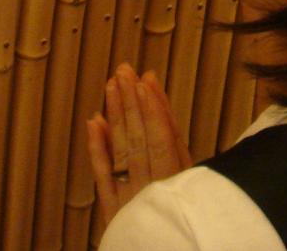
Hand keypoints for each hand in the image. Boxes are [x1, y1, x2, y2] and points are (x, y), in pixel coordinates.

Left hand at [86, 63, 192, 226]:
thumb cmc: (185, 216)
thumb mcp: (192, 180)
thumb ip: (178, 147)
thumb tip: (163, 108)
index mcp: (176, 184)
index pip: (163, 141)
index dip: (154, 110)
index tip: (145, 81)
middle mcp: (150, 191)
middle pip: (139, 141)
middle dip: (132, 103)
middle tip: (123, 70)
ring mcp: (129, 201)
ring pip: (121, 153)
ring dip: (116, 116)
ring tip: (111, 85)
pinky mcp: (112, 212)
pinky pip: (103, 177)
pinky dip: (97, 149)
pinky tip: (94, 122)